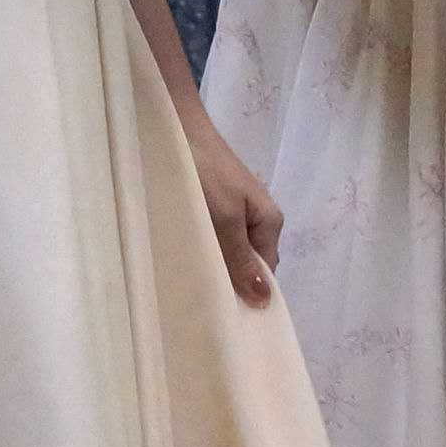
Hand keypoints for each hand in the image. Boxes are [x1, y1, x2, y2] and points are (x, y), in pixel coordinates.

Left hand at [186, 113, 283, 303]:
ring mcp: (233, 212)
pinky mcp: (211, 206)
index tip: (222, 317)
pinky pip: (210, 238)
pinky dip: (196, 249)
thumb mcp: (224, 220)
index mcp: (269, 222)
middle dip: (227, 281)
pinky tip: (177, 257)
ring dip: (208, 266)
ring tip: (182, 283)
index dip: (248, 295)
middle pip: (247, 264)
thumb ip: (240, 259)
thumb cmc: (205, 173)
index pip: (265, 273)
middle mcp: (255, 219)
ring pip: (226, 252)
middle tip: (197, 301)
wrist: (177, 129)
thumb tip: (265, 300)